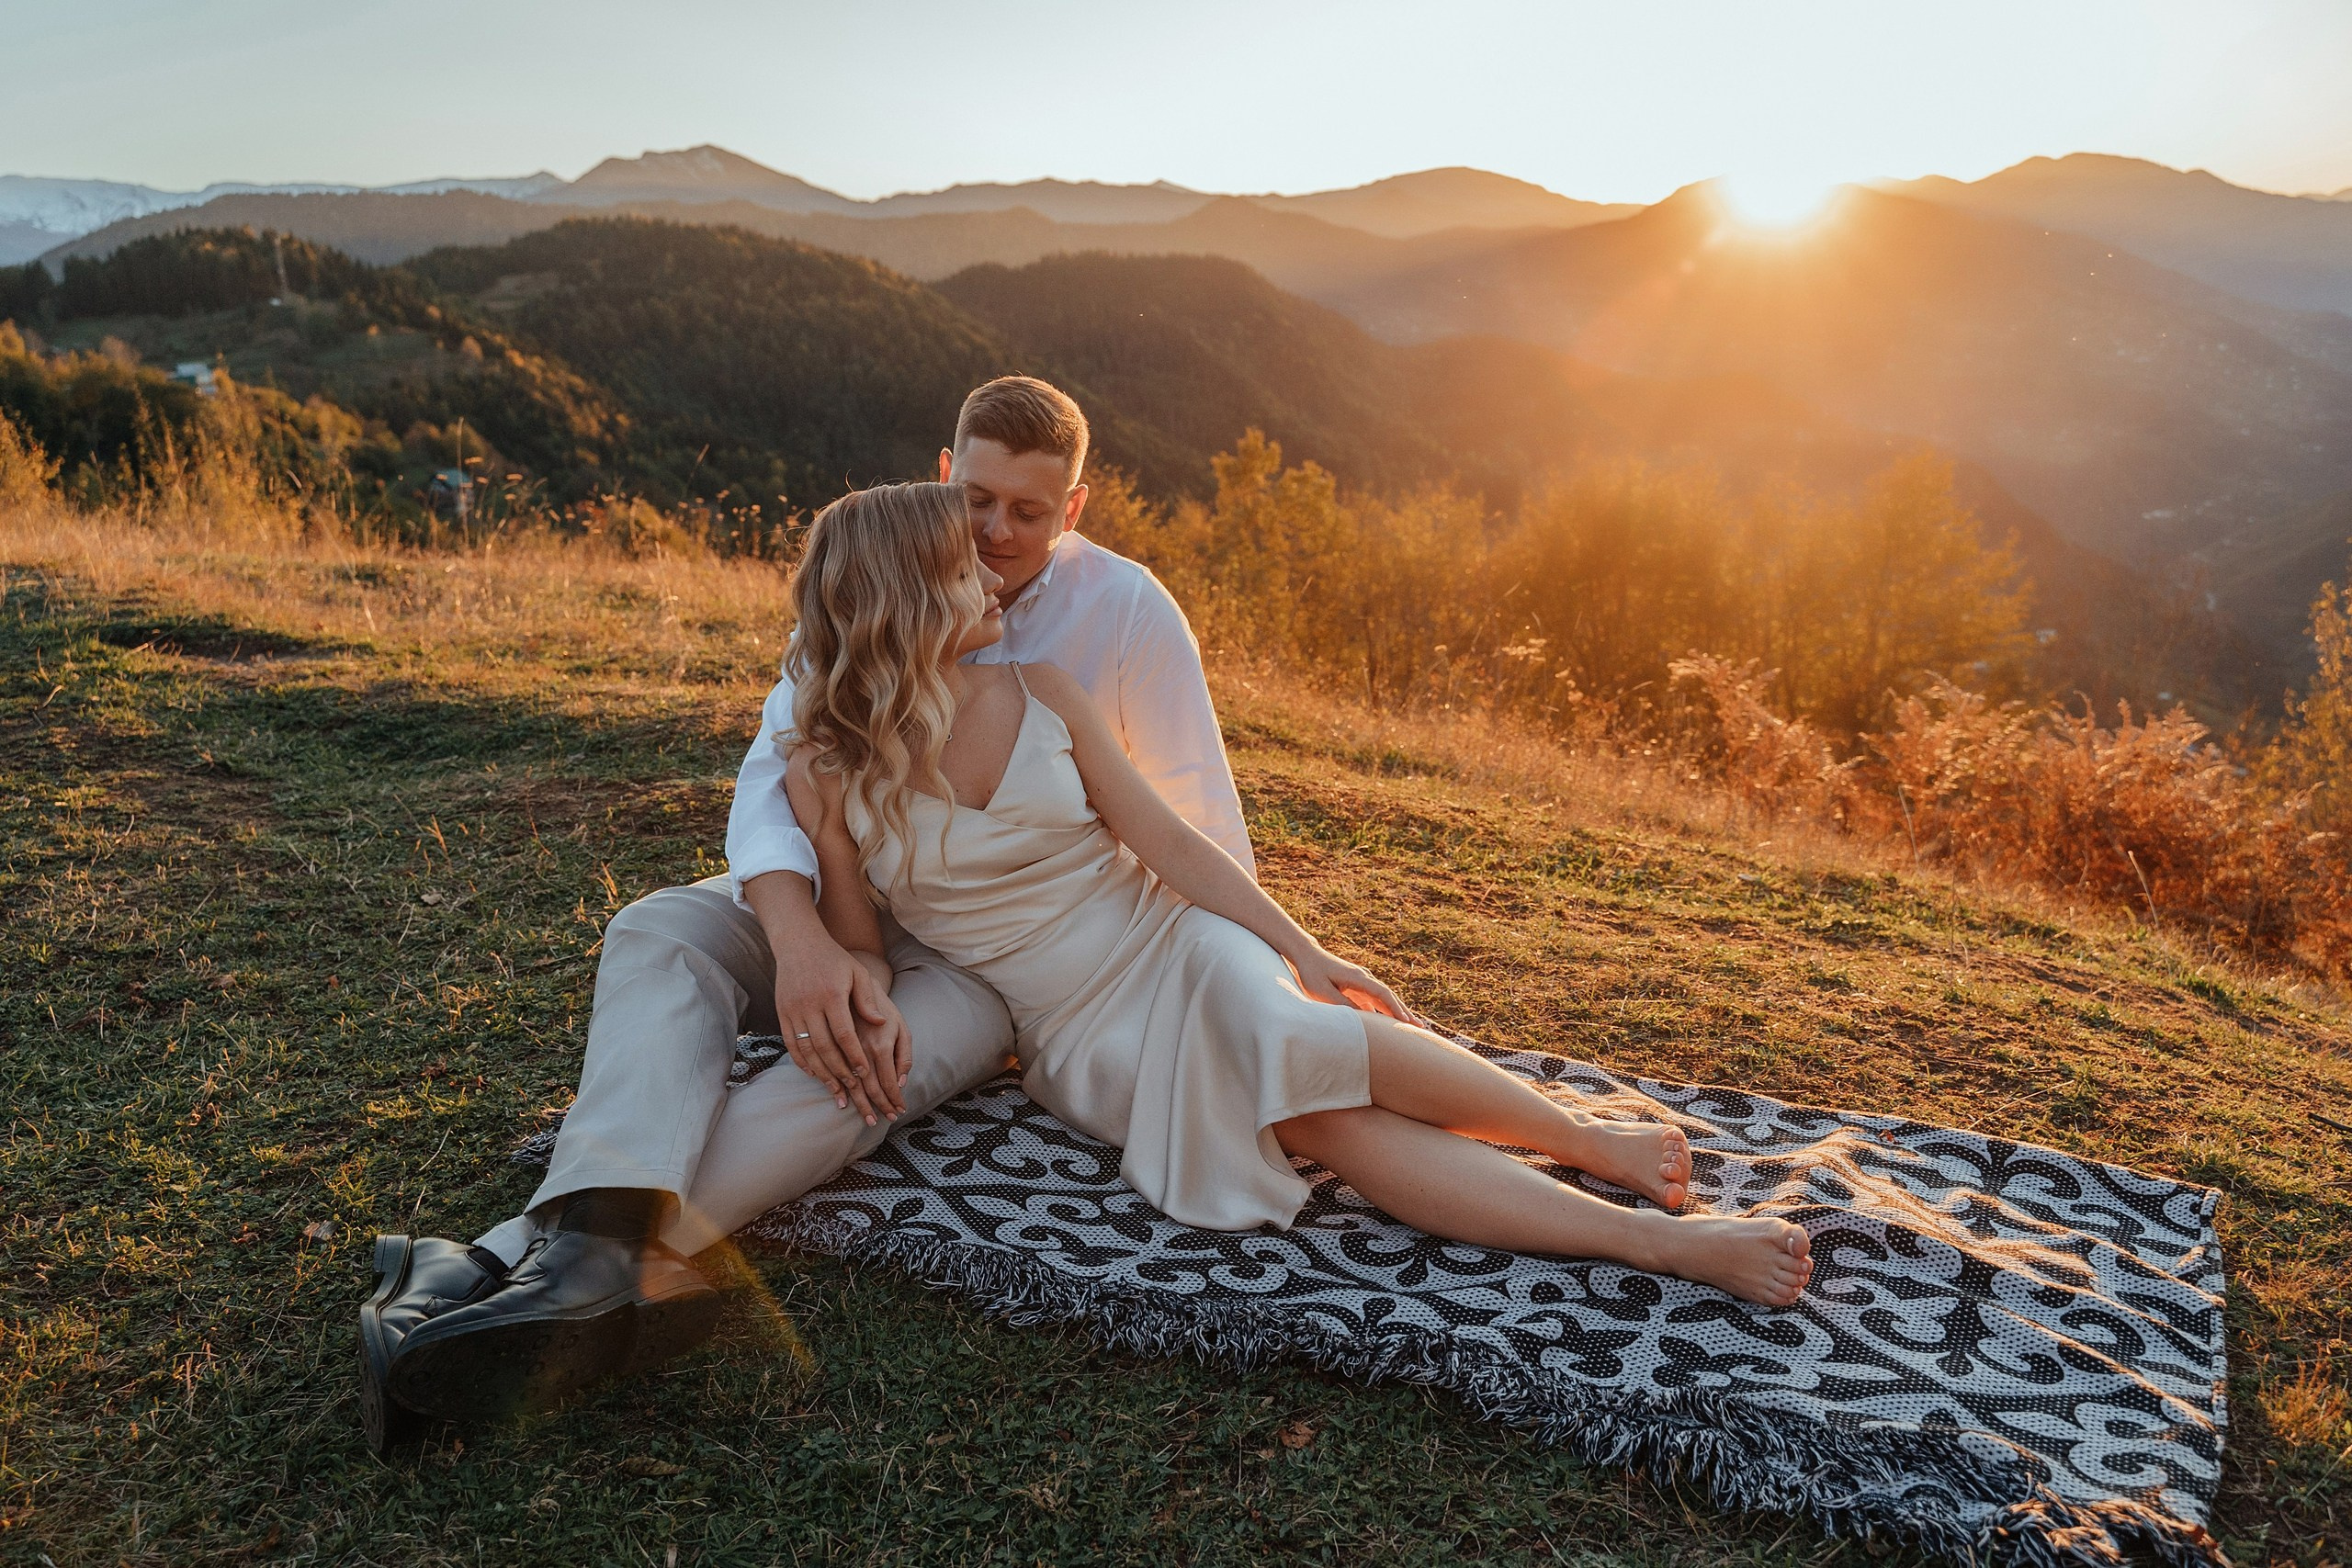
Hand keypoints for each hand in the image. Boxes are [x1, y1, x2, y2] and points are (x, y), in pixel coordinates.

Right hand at [774, 937, 906, 1124]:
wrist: (798, 943)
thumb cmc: (835, 959)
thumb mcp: (858, 973)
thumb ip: (868, 999)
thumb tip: (881, 1023)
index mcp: (831, 995)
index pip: (844, 1034)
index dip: (854, 1056)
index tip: (864, 1072)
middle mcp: (810, 1004)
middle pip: (824, 1047)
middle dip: (839, 1071)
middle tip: (853, 1088)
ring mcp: (792, 1009)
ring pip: (806, 1049)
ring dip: (820, 1072)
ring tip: (834, 1088)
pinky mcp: (781, 1012)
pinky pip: (790, 1043)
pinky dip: (801, 1061)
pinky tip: (812, 1073)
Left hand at [1287, 945, 1405, 1017]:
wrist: (1308, 956)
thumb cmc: (1312, 973)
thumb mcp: (1323, 992)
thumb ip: (1342, 1004)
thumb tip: (1363, 1017)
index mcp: (1358, 978)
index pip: (1382, 994)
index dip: (1395, 1008)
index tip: (1405, 1021)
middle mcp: (1365, 978)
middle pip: (1389, 997)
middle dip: (1405, 1012)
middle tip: (1420, 1028)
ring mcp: (1363, 982)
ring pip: (1385, 999)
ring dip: (1398, 1012)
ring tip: (1412, 1027)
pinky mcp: (1359, 987)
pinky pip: (1376, 1001)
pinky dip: (1385, 1011)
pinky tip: (1391, 1023)